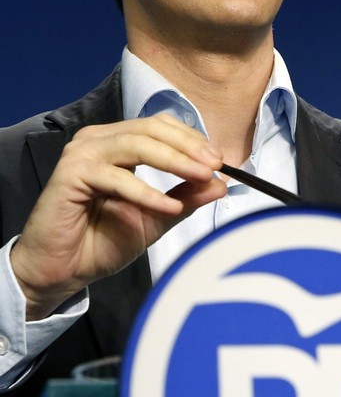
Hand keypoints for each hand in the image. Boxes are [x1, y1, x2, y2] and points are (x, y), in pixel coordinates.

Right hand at [10, 114, 225, 318]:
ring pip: (137, 144)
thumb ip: (185, 198)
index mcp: (118, 142)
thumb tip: (221, 183)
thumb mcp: (156, 217)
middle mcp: (99, 140)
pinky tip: (168, 207)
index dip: (192, 139)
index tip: (220, 160)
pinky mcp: (71, 173)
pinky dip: (147, 192)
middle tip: (215, 165)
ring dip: (174, 160)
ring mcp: (83, 153)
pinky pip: (117, 178)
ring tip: (201, 177)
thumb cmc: (102, 241)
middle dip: (188, 146)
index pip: (161, 126)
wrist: (63, 270)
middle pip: (152, 129)